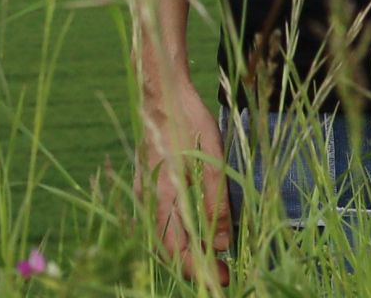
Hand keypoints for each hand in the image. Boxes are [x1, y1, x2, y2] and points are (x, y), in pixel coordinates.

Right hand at [137, 73, 231, 279]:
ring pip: (164, 234)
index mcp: (164, 196)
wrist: (162, 91)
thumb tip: (221, 243)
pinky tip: (196, 228)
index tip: (224, 279)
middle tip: (224, 271)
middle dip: (196, 264)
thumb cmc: (188, 121)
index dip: (200, 269)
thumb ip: (216, 204)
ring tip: (214, 254)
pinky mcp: (148, 182)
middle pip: (169, 248)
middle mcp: (150, 199)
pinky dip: (179, 232)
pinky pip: (161, 218)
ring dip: (188, 249)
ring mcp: (146, 190)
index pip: (178, 251)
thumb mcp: (212, 162)